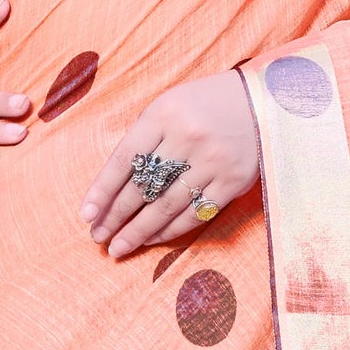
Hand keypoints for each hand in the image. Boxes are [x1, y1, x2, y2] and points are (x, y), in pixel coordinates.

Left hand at [81, 69, 259, 257]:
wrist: (263, 101)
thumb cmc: (206, 104)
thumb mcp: (169, 106)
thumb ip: (145, 137)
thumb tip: (113, 184)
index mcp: (164, 114)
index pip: (124, 159)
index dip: (102, 190)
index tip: (87, 215)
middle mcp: (187, 138)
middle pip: (143, 187)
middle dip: (116, 216)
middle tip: (98, 237)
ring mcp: (212, 162)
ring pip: (167, 206)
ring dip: (139, 231)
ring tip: (119, 247)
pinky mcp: (233, 182)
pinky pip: (196, 213)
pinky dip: (171, 230)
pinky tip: (152, 239)